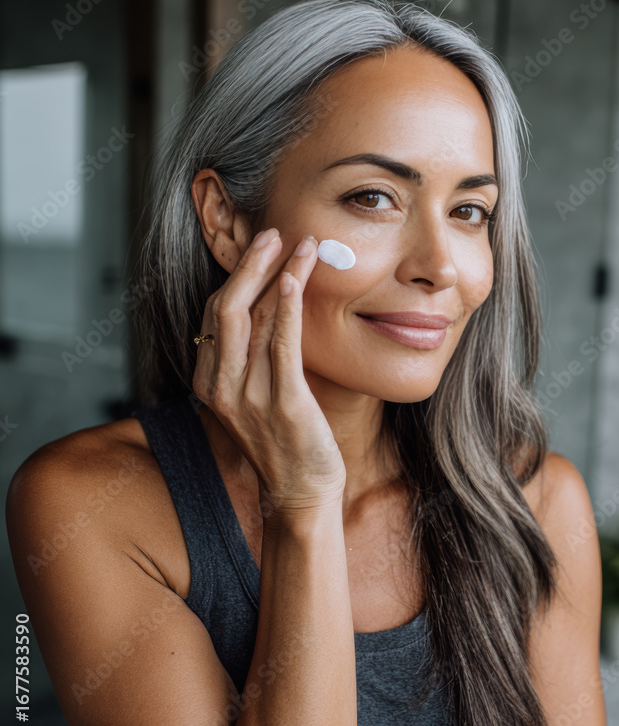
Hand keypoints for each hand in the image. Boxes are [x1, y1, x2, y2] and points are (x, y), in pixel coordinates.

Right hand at [192, 229, 346, 524]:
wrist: (300, 493)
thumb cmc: (285, 441)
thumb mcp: (256, 395)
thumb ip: (254, 355)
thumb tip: (273, 304)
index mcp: (209, 384)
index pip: (215, 315)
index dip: (237, 276)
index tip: (260, 247)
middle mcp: (221, 388)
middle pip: (228, 309)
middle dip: (249, 265)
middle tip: (272, 233)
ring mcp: (250, 397)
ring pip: (256, 319)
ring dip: (279, 274)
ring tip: (302, 245)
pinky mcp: (285, 404)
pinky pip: (282, 345)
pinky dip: (287, 307)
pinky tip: (295, 278)